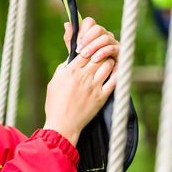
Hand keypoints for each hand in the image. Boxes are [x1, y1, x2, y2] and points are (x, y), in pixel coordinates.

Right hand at [43, 18, 118, 144]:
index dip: (90, 47)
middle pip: (98, 55)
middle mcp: (84, 76)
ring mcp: (94, 86)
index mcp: (71, 71)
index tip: (92, 48)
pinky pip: (114, 81)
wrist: (62, 125)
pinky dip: (117, 73)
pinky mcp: (102, 97)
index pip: (85, 51)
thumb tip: (70, 60)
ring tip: (109, 62)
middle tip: (103, 53)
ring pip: (108, 65)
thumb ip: (62, 69)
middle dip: (101, 52)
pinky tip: (117, 71)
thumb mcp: (53, 82)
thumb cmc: (55, 104)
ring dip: (109, 61)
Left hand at [63, 17, 119, 61]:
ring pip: (105, 38)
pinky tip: (94, 59)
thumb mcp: (75, 51)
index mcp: (93, 32)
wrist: (91, 79)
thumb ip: (70, 38)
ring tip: (85, 55)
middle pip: (98, 29)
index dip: (82, 30)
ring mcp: (113, 42)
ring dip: (93, 46)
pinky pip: (112, 48)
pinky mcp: (119, 52)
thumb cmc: (83, 64)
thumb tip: (67, 24)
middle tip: (78, 50)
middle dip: (87, 39)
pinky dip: (102, 53)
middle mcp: (105, 35)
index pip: (89, 22)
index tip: (76, 42)